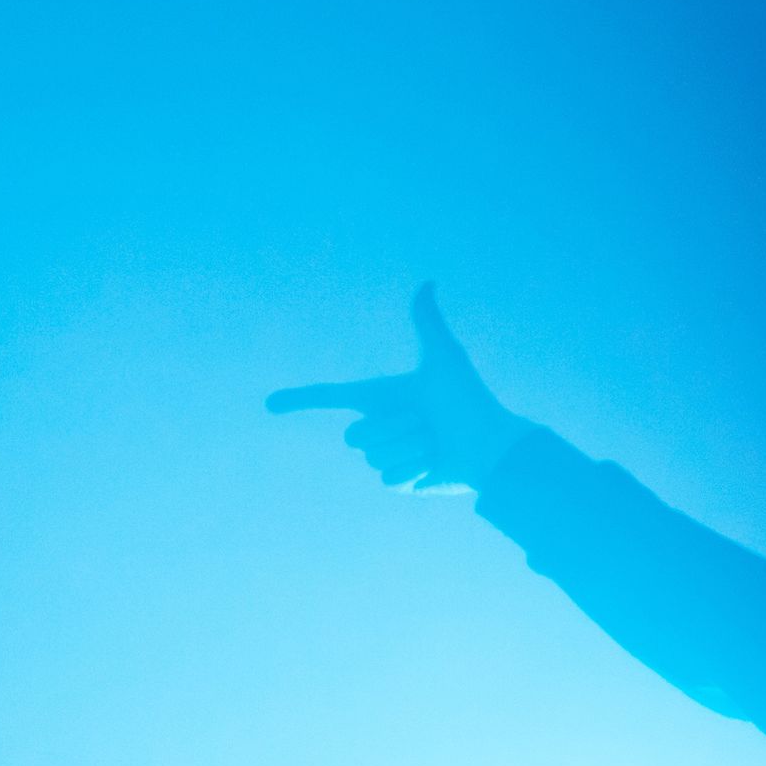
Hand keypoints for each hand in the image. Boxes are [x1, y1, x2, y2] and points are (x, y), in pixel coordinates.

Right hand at [269, 284, 520, 488]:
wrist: (493, 445)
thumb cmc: (470, 402)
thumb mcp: (445, 359)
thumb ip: (429, 323)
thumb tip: (429, 283)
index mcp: (380, 398)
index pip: (330, 397)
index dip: (300, 399)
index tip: (271, 405)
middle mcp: (380, 427)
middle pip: (355, 436)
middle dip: (395, 428)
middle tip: (427, 423)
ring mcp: (387, 456)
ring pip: (374, 457)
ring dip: (410, 448)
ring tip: (437, 442)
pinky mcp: (400, 482)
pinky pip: (389, 479)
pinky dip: (415, 470)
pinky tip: (436, 464)